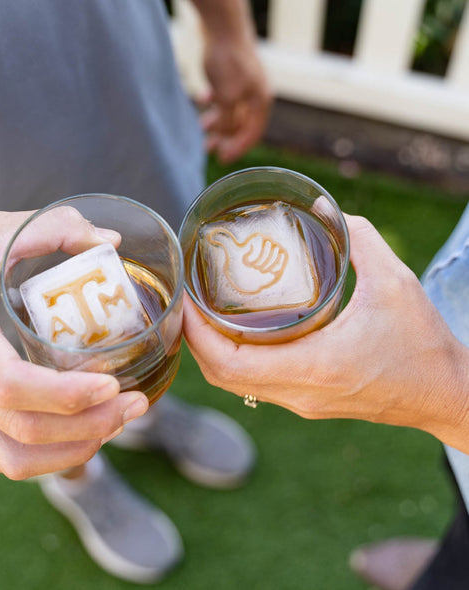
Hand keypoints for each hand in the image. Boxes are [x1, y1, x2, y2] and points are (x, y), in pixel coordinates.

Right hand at [0, 209, 148, 478]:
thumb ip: (59, 226)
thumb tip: (112, 243)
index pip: (10, 384)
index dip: (67, 394)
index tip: (114, 384)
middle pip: (22, 429)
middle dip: (90, 426)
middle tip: (136, 405)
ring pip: (10, 456)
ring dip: (70, 451)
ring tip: (116, 425)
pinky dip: (41, 459)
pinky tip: (74, 438)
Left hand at [183, 214, 468, 451]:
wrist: (443, 393)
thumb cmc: (422, 343)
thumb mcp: (394, 281)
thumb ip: (358, 238)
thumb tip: (326, 207)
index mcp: (314, 365)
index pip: (229, 363)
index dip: (197, 335)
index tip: (187, 303)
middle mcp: (299, 391)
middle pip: (222, 377)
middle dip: (195, 342)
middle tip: (190, 303)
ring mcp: (300, 403)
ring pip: (235, 385)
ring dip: (212, 353)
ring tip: (206, 314)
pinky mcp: (306, 404)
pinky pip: (255, 387)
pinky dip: (235, 362)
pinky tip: (238, 333)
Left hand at [199, 31, 271, 162]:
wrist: (223, 26)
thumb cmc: (229, 61)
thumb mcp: (227, 98)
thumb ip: (227, 122)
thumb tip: (224, 138)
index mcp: (261, 102)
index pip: (252, 134)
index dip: (236, 149)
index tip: (221, 159)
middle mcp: (256, 94)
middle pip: (241, 124)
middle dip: (223, 137)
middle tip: (207, 148)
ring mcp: (244, 83)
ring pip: (231, 110)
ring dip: (217, 121)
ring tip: (202, 127)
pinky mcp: (232, 74)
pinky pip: (224, 96)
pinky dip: (214, 103)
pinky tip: (202, 99)